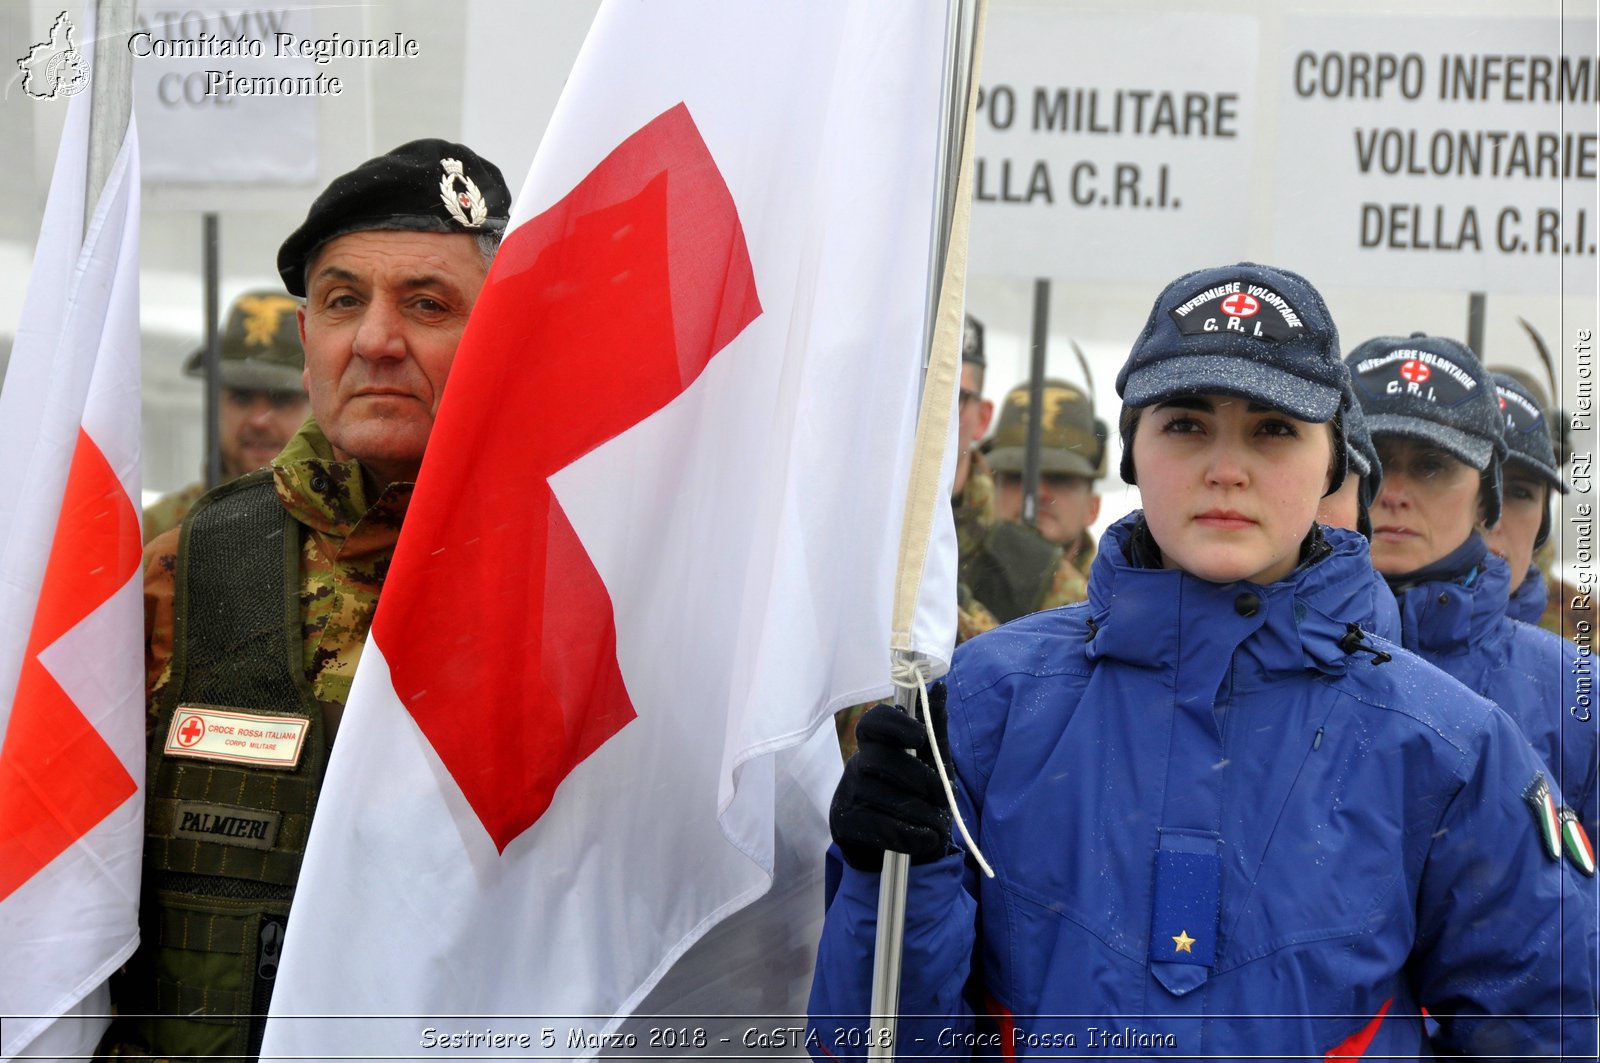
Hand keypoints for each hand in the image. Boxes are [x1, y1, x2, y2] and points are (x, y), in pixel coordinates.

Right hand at [828, 687, 953, 870]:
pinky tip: (925, 839)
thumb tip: (940, 687)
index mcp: (878, 746)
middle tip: (944, 797)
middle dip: (919, 779)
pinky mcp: (843, 824)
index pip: (874, 722)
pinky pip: (873, 825)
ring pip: (878, 794)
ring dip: (918, 813)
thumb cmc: (920, 799)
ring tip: (938, 827)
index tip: (920, 737)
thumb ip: (936, 731)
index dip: (894, 724)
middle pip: (879, 759)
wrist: (907, 849)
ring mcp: (847, 794)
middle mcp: (857, 764)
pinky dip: (906, 834)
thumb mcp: (935, 766)